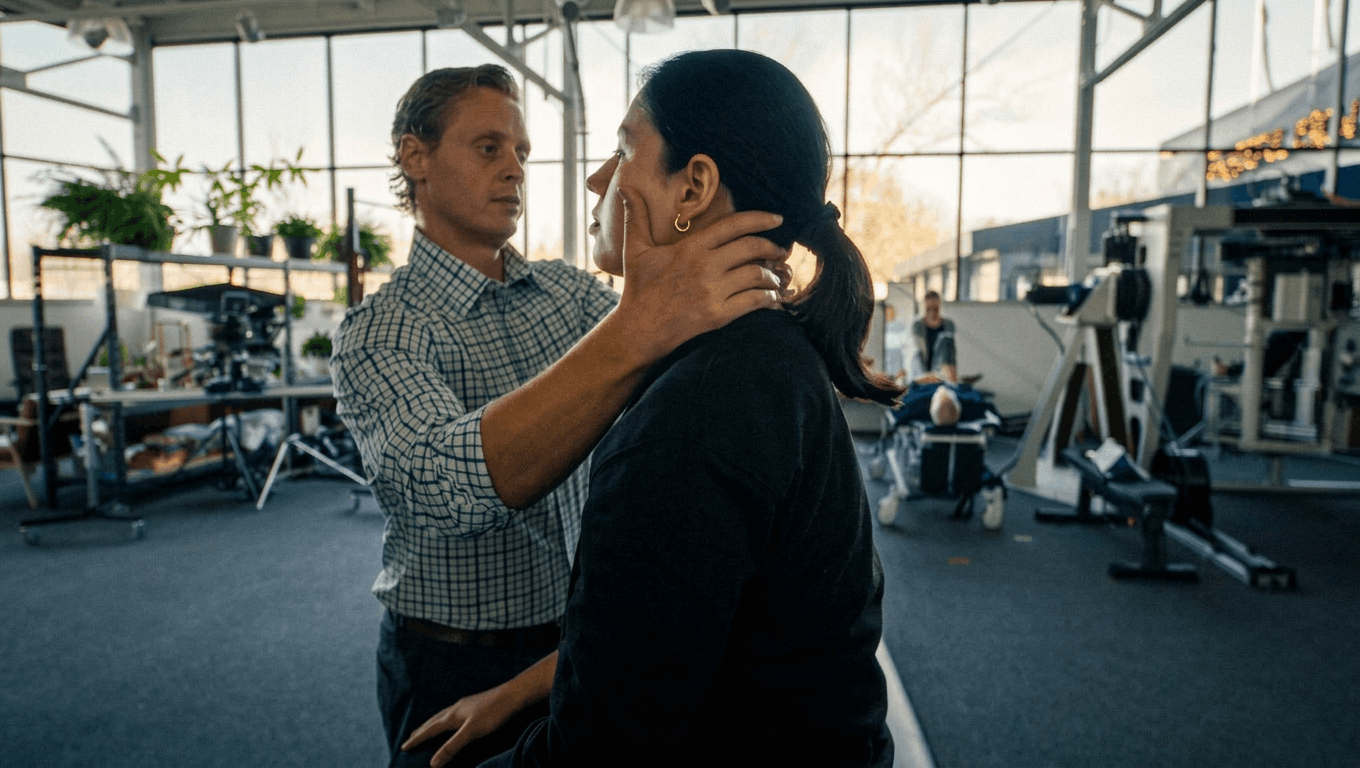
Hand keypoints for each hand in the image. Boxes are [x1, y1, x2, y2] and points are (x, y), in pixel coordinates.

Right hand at [401, 686, 519, 767]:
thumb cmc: (493, 713)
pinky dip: (446, 719)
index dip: (417, 739)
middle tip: (411, 737)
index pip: (429, 730)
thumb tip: (432, 763)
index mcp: (452, 716)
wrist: (513, 695)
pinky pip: (454, 713)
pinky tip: (454, 719)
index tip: (403, 747)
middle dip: (421, 730)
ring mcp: (466, 705)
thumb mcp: (471, 733)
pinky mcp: (475, 705)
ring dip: (433, 723)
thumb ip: (452, 747)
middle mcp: (456, 708)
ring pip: (444, 715)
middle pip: (434, 721)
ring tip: (429, 727)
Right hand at [612, 186, 788, 363]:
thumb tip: (626, 188)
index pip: (733, 225)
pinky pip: (754, 301)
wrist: (638, 330)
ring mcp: (713, 292)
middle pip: (752, 248)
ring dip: (773, 274)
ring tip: (778, 275)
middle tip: (781, 250)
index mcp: (691, 247)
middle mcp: (706, 267)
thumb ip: (636, 217)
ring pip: (757, 275)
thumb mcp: (635, 250)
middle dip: (772, 247)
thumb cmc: (638, 289)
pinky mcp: (719, 315)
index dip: (760, 219)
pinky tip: (773, 298)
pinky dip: (769, 298)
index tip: (777, 218)